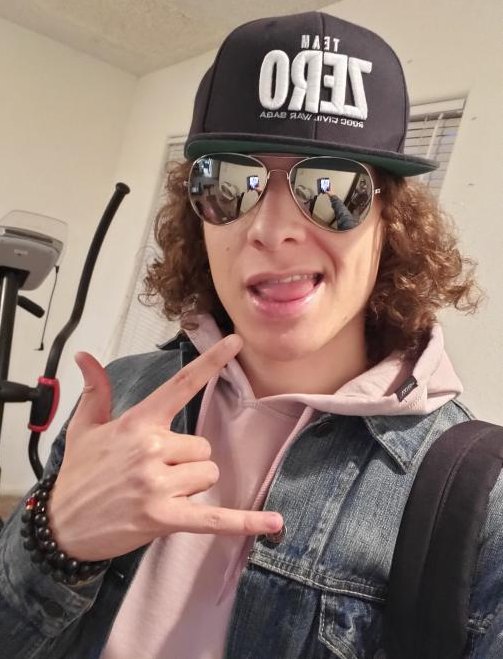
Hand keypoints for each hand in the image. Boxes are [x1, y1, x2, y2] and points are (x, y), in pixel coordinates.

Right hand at [48, 335, 282, 560]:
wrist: (60, 526)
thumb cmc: (79, 474)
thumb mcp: (84, 428)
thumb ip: (96, 391)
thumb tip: (85, 356)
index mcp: (138, 422)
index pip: (181, 385)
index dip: (212, 361)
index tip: (236, 342)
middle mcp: (152, 448)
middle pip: (204, 447)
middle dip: (188, 461)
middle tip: (156, 474)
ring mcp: (158, 484)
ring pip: (208, 475)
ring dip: (192, 486)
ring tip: (159, 493)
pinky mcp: (164, 517)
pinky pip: (214, 518)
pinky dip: (244, 522)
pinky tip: (273, 522)